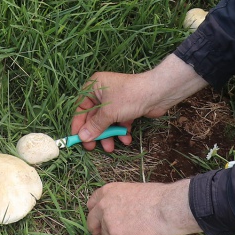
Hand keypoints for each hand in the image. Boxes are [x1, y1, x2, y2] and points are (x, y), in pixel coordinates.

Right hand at [71, 54, 206, 152]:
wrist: (158, 93)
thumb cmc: (129, 97)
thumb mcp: (109, 112)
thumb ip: (95, 126)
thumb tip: (82, 137)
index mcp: (94, 87)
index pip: (80, 107)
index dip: (78, 124)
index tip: (76, 139)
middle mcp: (103, 93)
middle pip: (94, 116)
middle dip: (95, 132)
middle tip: (92, 147)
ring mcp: (115, 101)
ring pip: (107, 121)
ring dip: (109, 135)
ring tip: (111, 147)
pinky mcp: (127, 108)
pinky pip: (119, 121)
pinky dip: (121, 131)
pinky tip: (126, 138)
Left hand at [86, 179, 200, 234]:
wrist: (170, 208)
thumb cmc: (161, 199)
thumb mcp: (135, 193)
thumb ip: (123, 203)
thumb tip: (124, 215)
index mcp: (108, 192)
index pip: (92, 205)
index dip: (97, 216)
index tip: (103, 223)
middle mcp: (104, 206)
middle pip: (92, 224)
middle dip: (100, 234)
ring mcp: (109, 224)